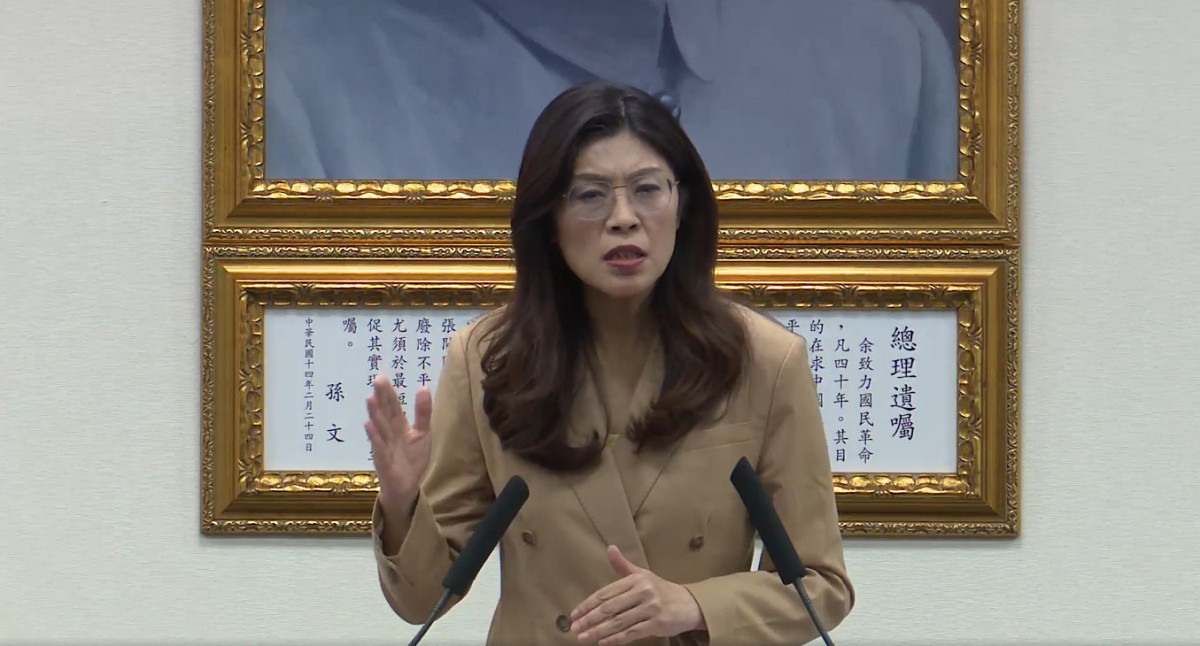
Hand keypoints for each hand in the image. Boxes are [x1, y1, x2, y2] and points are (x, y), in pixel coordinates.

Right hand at [364, 375, 432, 514]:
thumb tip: (423, 387)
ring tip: (370, 398)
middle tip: (377, 379)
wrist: (407, 486)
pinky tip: (368, 425)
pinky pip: (378, 446)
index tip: (382, 377)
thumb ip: (423, 412)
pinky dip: (374, 436)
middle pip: (385, 412)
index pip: (393, 406)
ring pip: (379, 427)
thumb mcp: (423, 433)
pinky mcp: (383, 460)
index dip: (388, 392)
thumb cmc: (413, 458)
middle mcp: (389, 433)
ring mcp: (384, 445)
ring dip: (374, 413)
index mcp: (399, 426)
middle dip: (381, 397)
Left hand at [569, 545, 705, 644]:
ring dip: (599, 631)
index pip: (606, 593)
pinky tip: (603, 642)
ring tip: (584, 637)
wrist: (688, 604)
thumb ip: (623, 565)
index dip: (588, 604)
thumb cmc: (660, 589)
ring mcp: (650, 609)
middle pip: (610, 608)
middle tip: (575, 627)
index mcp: (636, 580)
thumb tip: (610, 548)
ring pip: (619, 622)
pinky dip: (616, 639)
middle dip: (590, 619)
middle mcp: (643, 592)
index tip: (575, 613)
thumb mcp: (642, 574)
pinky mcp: (657, 624)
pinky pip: (632, 633)